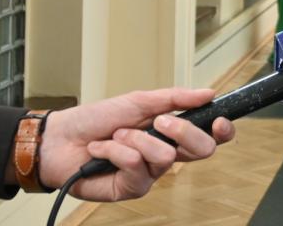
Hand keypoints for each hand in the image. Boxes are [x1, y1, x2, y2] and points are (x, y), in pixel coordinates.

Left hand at [35, 87, 234, 200]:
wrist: (60, 138)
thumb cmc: (96, 119)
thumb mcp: (138, 100)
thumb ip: (175, 98)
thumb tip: (208, 92)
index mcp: (172, 131)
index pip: (209, 135)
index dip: (222, 130)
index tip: (220, 121)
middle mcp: (166, 153)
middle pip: (201, 151)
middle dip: (183, 132)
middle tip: (159, 122)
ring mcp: (150, 173)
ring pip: (165, 157)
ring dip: (136, 140)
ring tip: (115, 136)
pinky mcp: (132, 188)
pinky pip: (137, 168)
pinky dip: (116, 153)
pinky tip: (101, 151)